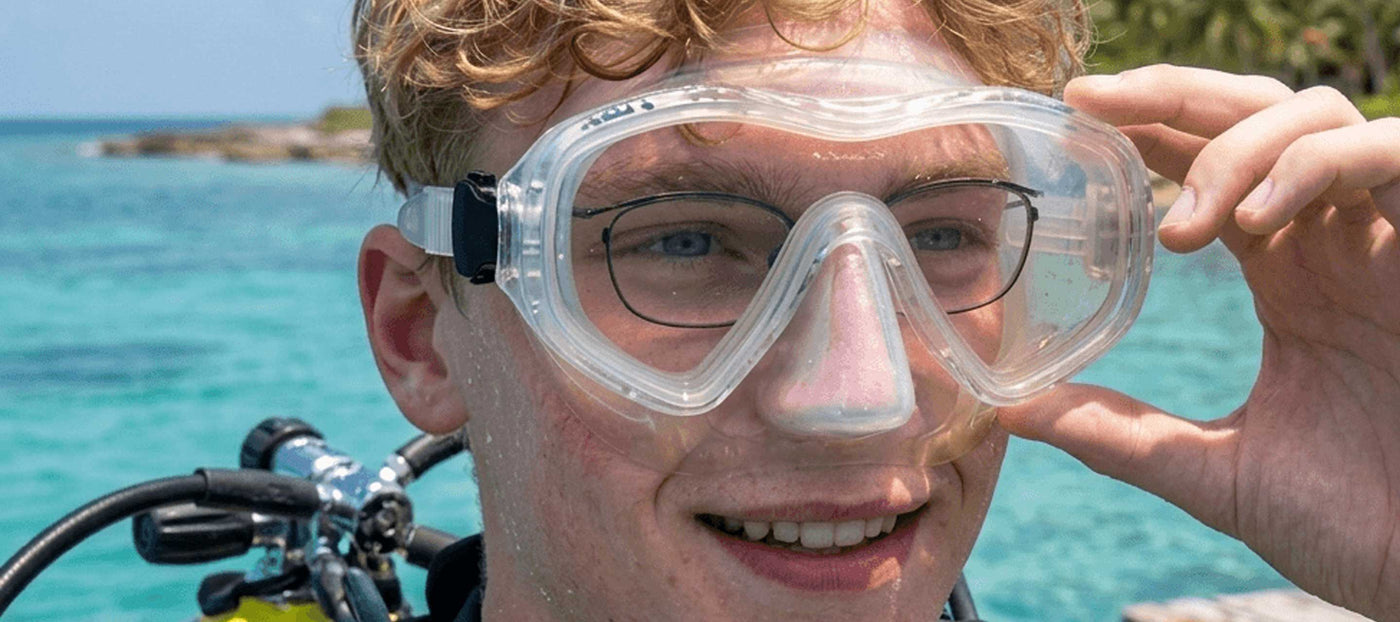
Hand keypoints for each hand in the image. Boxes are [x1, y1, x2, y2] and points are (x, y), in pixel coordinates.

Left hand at [998, 64, 1399, 620]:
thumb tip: (1010, 408)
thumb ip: (1119, 433)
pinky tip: (1257, 221)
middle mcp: (1333, 242)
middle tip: (1090, 103)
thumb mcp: (1217, 474)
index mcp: (1286, 275)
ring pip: (1317, 116)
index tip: (1071, 120)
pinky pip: (1393, 153)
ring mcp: (1387, 241)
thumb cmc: (1360, 524)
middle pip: (1252, 114)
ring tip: (1181, 230)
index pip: (1210, 165)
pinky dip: (1318, 164)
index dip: (1147, 131)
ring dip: (1235, 149)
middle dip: (1169, 95)